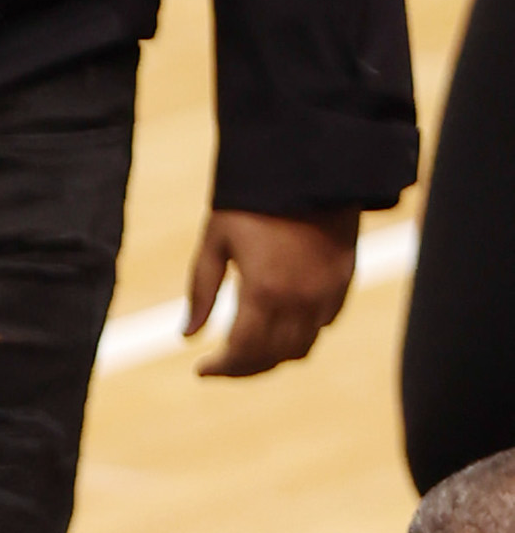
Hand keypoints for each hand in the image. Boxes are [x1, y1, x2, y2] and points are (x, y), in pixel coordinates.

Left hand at [185, 208, 358, 377]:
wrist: (308, 163)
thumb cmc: (250, 199)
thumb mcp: (215, 241)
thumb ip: (202, 292)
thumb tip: (186, 336)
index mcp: (264, 292)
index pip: (244, 352)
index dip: (222, 368)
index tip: (201, 369)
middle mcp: (301, 300)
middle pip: (274, 358)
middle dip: (244, 368)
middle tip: (221, 363)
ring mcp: (328, 293)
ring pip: (303, 348)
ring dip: (274, 355)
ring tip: (248, 348)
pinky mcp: (345, 280)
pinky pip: (324, 324)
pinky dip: (301, 334)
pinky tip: (280, 323)